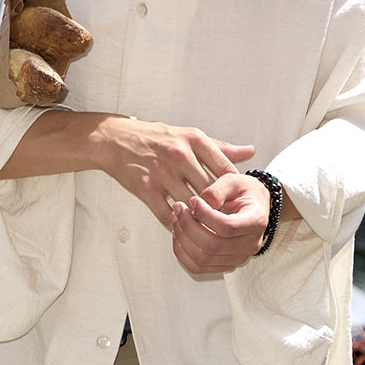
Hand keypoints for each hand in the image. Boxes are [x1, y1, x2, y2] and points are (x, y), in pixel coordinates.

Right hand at [95, 119, 253, 230]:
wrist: (115, 139)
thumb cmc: (156, 138)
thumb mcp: (189, 136)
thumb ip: (220, 147)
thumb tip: (249, 152)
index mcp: (194, 140)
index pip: (226, 168)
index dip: (234, 189)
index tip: (236, 200)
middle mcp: (179, 154)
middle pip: (210, 190)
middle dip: (219, 208)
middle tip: (227, 221)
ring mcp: (162, 172)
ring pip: (190, 205)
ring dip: (198, 219)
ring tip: (206, 228)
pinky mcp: (145, 188)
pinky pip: (166, 214)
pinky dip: (176, 225)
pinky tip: (182, 228)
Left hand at [170, 170, 272, 276]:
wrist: (254, 206)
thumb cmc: (245, 192)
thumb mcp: (233, 181)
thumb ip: (216, 191)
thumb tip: (197, 205)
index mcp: (255, 222)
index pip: (227, 227)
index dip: (205, 215)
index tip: (193, 201)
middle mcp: (250, 244)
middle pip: (213, 246)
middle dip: (188, 226)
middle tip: (178, 208)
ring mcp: (238, 258)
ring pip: (203, 260)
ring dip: (183, 240)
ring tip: (177, 219)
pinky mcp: (226, 264)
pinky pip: (199, 267)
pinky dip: (183, 253)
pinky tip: (179, 235)